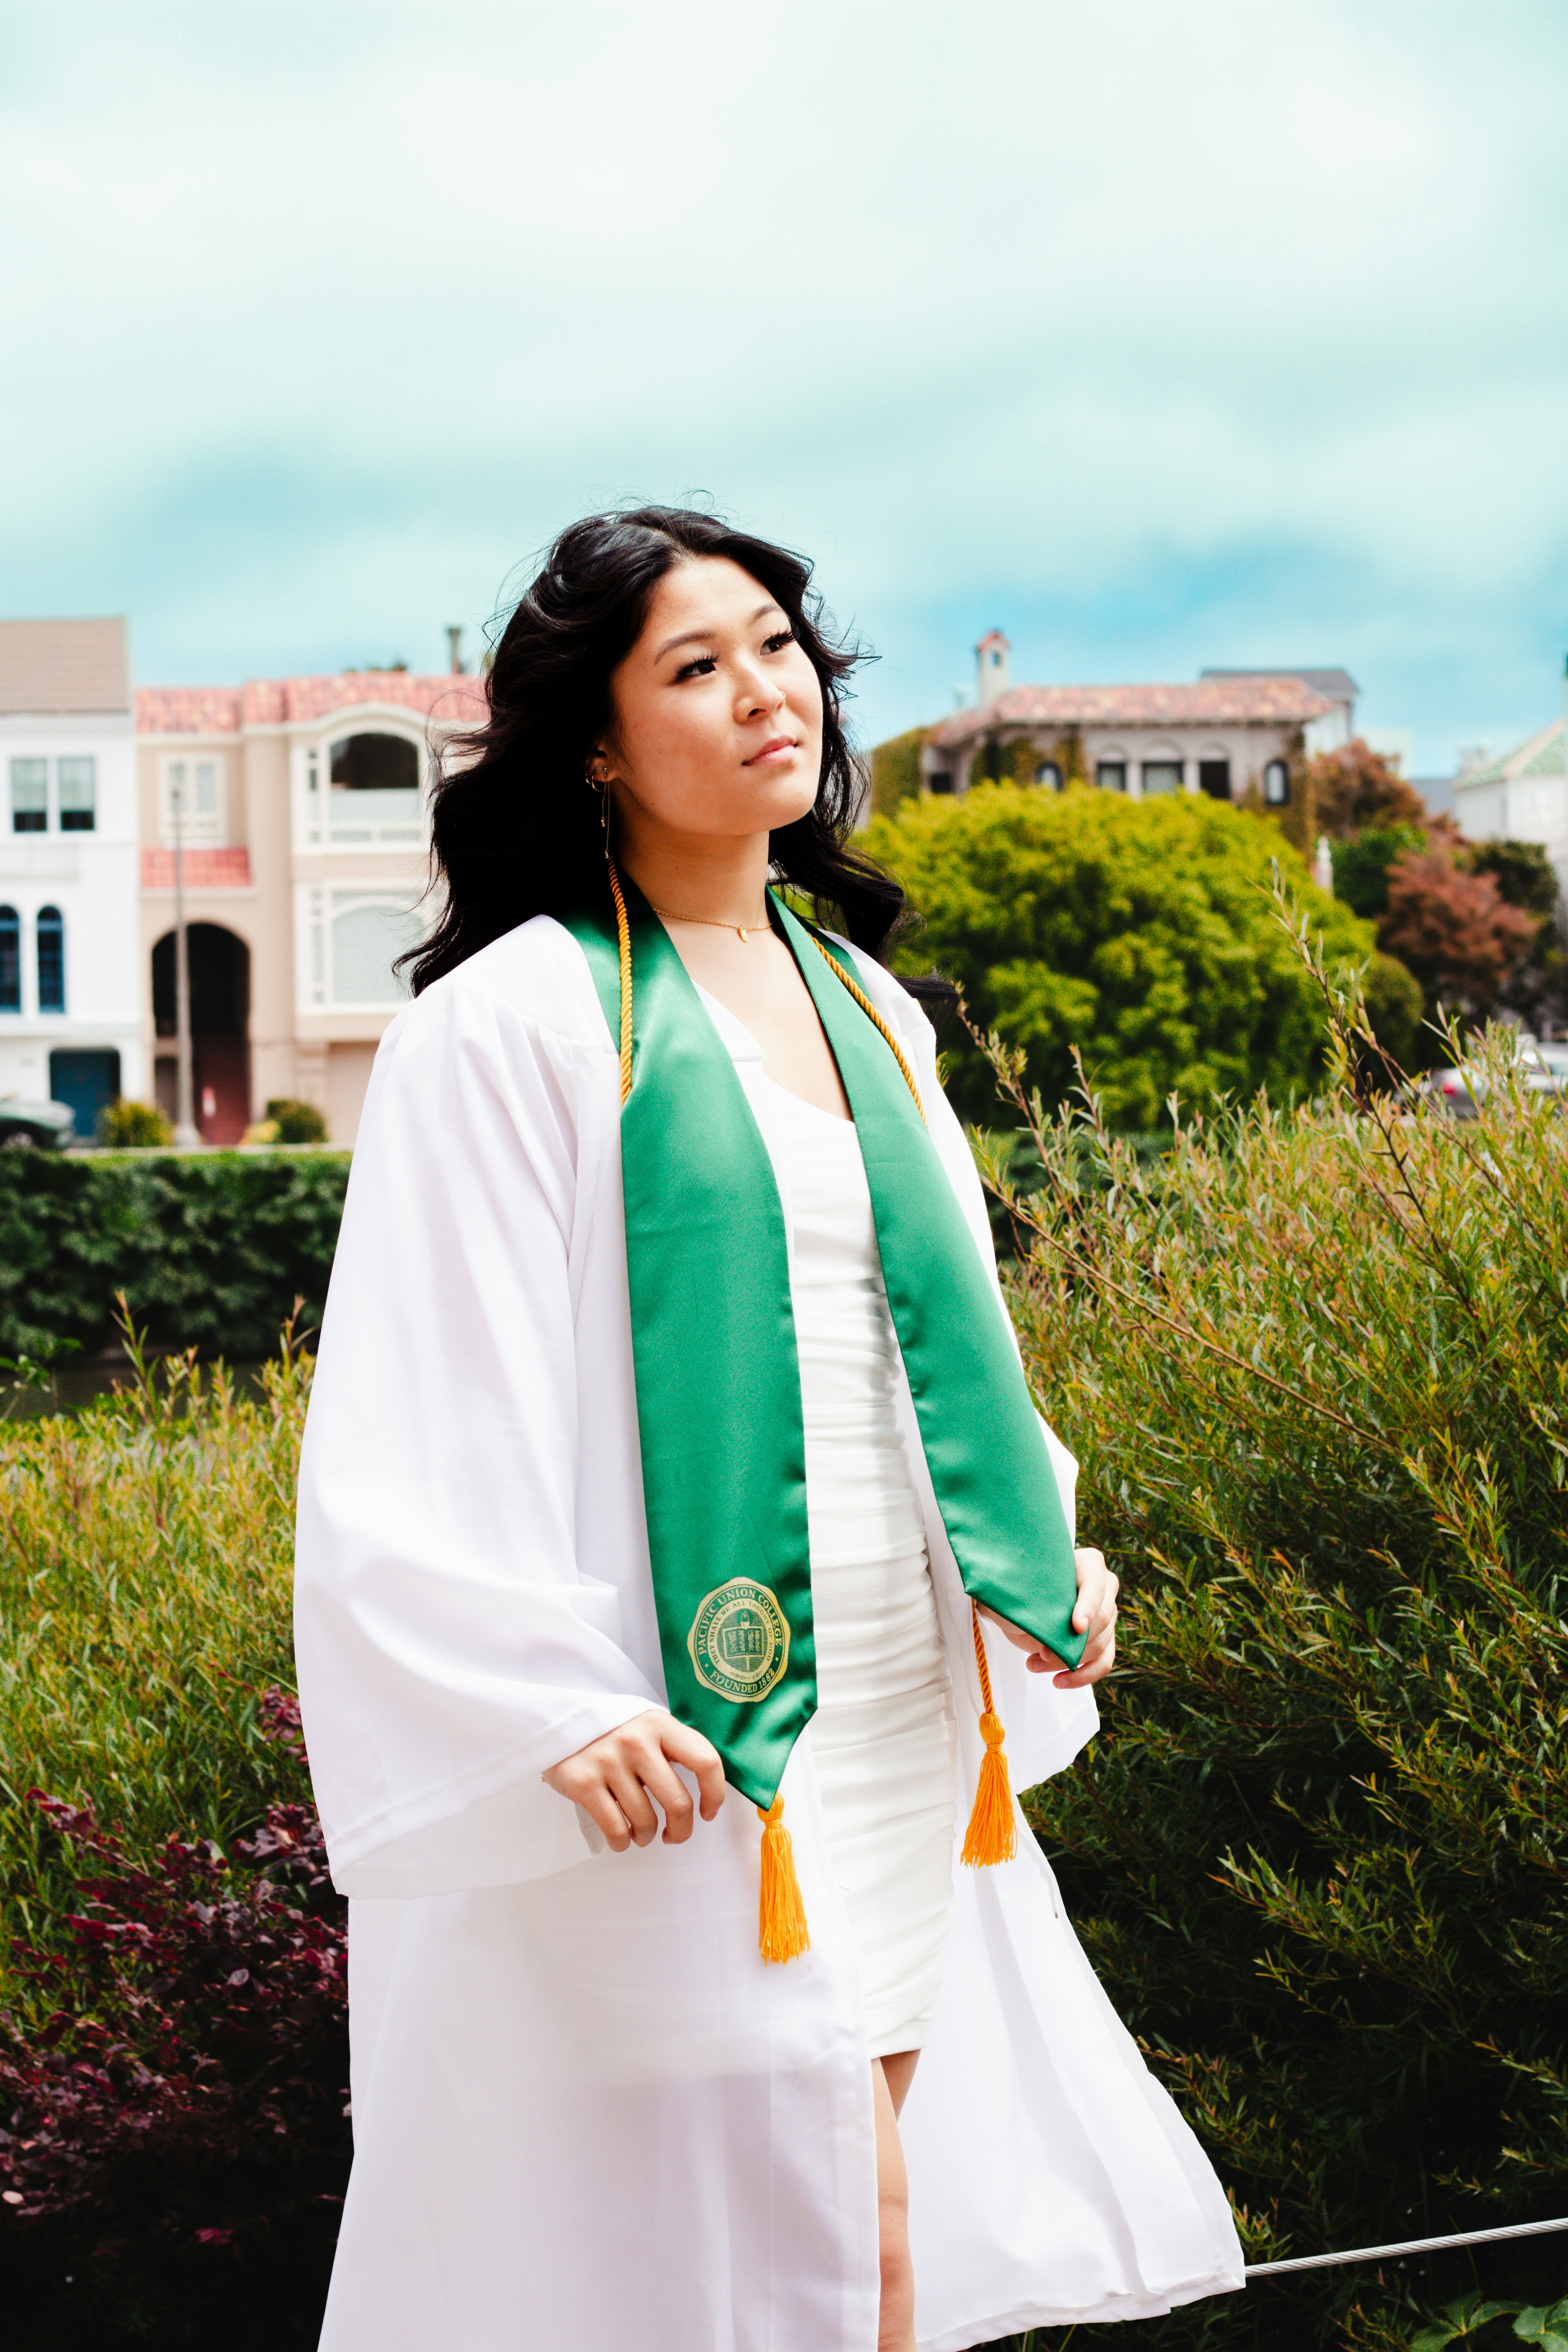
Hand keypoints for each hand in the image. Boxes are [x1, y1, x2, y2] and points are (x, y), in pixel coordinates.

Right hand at [543, 1711, 725, 1852]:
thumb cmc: (614, 1731)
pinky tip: (622, 1837)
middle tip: (675, 1835)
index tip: (708, 1812)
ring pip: (645, 1821)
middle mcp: (637, 1741)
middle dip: (682, 1830)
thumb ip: (674, 1749)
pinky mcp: (584, 1783)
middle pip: (678, 1802)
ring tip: (642, 1833)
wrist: (560, 1721)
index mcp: (660, 1725)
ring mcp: (609, 1762)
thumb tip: (703, 1790)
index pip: (705, 1761)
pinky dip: (622, 1842)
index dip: (715, 1794)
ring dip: (647, 1836)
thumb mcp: (648, 1725)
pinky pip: (615, 1829)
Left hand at [979, 1548, 1118, 1688]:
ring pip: (1101, 1645)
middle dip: (1074, 1641)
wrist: (1018, 1599)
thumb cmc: (1021, 1586)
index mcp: (1089, 1564)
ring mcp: (1106, 1614)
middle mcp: (1104, 1587)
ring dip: (1068, 1661)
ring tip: (1035, 1664)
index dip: (1088, 1606)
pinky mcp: (1102, 1639)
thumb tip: (1039, 1629)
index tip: (1076, 1626)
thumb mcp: (1022, 1587)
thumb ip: (1034, 1601)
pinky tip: (1057, 1681)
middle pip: (1104, 1618)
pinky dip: (1081, 1677)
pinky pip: (1103, 1663)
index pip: (1095, 1584)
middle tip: (1043, 1651)